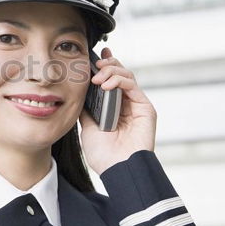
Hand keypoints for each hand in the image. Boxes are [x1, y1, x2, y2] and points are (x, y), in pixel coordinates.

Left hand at [78, 47, 156, 174]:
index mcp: (113, 108)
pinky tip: (106, 85)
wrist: (116, 169)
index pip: (110, 82)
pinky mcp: (145, 108)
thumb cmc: (103, 154)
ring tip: (98, 78)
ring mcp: (136, 106)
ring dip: (111, 71)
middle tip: (96, 65)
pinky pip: (133, 86)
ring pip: (127, 76)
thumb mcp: (87, 127)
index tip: (94, 56)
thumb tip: (78, 92)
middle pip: (120, 75)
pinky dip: (119, 80)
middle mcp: (126, 105)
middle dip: (108, 65)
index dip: (105, 67)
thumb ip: (87, 109)